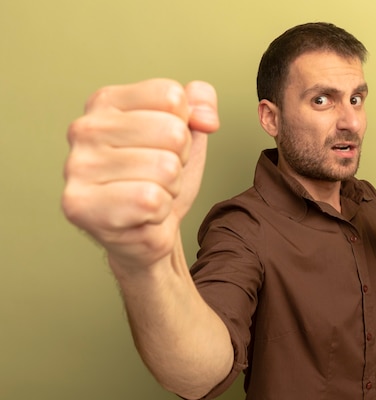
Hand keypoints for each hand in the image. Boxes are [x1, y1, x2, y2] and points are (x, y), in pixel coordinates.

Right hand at [62, 78, 218, 267]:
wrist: (147, 233)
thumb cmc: (161, 180)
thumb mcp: (189, 133)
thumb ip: (201, 104)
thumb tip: (205, 117)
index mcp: (106, 101)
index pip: (172, 97)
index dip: (184, 127)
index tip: (164, 146)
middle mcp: (85, 128)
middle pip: (173, 132)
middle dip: (179, 161)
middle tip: (157, 177)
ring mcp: (77, 167)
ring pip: (165, 168)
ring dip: (169, 189)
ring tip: (148, 195)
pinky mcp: (80, 205)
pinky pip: (151, 200)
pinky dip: (159, 212)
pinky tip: (140, 214)